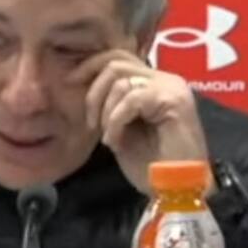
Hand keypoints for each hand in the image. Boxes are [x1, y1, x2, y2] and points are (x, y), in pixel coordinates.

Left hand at [66, 49, 210, 195]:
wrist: (177, 190)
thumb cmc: (151, 166)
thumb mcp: (122, 129)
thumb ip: (111, 105)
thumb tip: (82, 85)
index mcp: (155, 83)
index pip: (119, 57)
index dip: (90, 65)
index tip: (70, 82)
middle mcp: (166, 79)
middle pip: (117, 62)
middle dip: (94, 92)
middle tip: (90, 123)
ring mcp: (172, 88)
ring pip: (121, 80)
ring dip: (105, 113)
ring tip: (109, 138)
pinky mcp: (174, 100)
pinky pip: (131, 98)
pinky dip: (116, 121)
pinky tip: (115, 142)